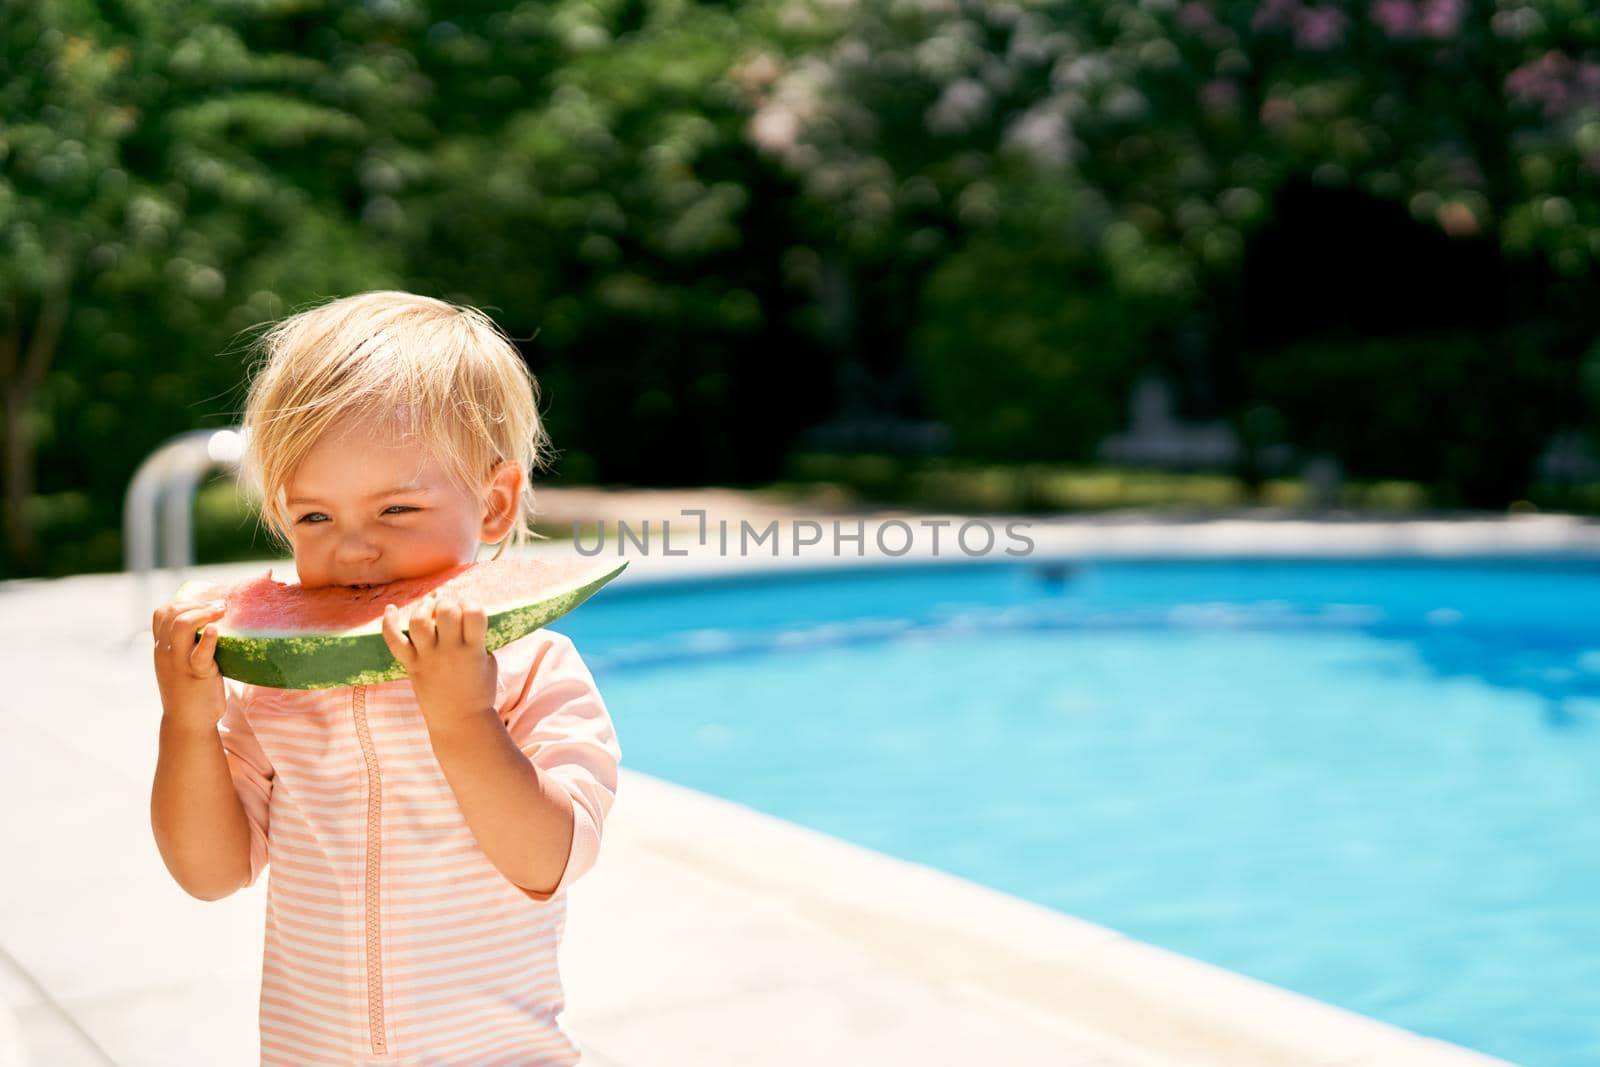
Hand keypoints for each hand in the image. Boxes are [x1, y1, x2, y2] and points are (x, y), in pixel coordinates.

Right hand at [152, 597, 228, 729]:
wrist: (188, 722)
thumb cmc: (191, 689)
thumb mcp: (181, 663)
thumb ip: (188, 645)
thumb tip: (216, 621)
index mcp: (162, 647)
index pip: (161, 613)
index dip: (182, 601)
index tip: (205, 600)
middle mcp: (166, 652)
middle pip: (171, 614)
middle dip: (196, 603)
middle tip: (220, 604)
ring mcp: (180, 663)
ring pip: (181, 627)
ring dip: (202, 613)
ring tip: (222, 610)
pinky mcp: (197, 674)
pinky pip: (200, 653)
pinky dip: (209, 639)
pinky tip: (216, 630)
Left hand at [382, 593, 498, 732]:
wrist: (460, 722)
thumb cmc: (479, 691)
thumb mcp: (488, 662)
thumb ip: (478, 639)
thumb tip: (464, 613)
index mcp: (473, 650)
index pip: (474, 612)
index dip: (472, 603)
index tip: (470, 610)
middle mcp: (450, 652)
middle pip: (446, 612)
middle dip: (448, 602)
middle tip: (449, 609)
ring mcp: (428, 658)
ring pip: (419, 622)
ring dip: (424, 607)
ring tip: (429, 607)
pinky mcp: (411, 666)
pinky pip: (394, 641)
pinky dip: (389, 622)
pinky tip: (392, 609)